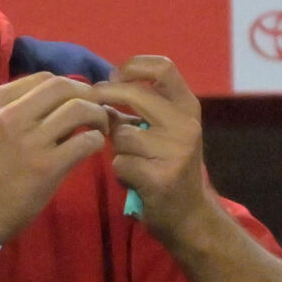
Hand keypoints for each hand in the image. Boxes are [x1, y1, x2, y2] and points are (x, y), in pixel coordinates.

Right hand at [0, 72, 114, 252]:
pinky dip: (97, 141)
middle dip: (88, 96)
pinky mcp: (46, 166)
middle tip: (96, 112)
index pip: (46, 77)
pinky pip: (86, 141)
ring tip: (100, 129)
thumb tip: (65, 100)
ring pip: (79, 109)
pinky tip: (93, 148)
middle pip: (65, 86)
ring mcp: (29, 140)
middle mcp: (11, 114)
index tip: (78, 101)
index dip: (70, 87)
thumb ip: (21, 108)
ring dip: (99, 116)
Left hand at [95, 56, 208, 236]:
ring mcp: (176, 151)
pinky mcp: (161, 177)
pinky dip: (120, 172)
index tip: (112, 76)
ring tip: (130, 161)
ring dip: (116, 148)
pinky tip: (133, 181)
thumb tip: (100, 89)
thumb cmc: (168, 168)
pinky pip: (121, 163)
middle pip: (135, 93)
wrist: (189, 216)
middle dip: (106, 96)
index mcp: (188, 107)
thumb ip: (138, 110)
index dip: (132, 65)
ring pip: (122, 134)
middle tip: (92, 104)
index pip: (163, 67)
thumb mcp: (164, 132)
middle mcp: (187, 124)